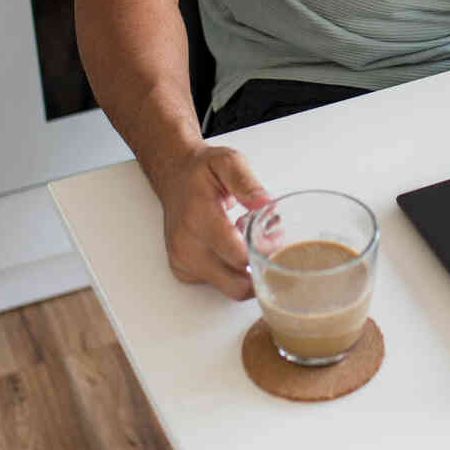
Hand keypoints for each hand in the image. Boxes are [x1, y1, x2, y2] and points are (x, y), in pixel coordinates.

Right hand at [150, 143, 272, 299]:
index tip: (276, 236)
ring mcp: (183, 262)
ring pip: (230, 288)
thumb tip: (266, 204)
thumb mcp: (227, 162)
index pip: (237, 255)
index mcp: (198, 218)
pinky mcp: (184, 272)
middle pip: (236, 284)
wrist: (173, 179)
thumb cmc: (201, 172)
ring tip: (252, 241)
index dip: (264, 252)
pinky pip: (219, 285)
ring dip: (249, 271)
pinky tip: (235, 247)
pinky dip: (234, 272)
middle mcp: (187, 246)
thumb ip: (246, 182)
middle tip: (271, 243)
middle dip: (261, 269)